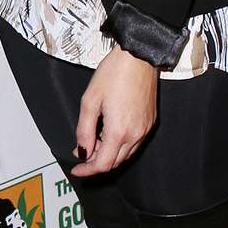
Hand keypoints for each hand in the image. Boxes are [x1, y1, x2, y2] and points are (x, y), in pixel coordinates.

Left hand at [71, 46, 158, 177]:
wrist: (138, 57)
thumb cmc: (113, 73)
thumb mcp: (90, 100)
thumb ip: (84, 129)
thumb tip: (82, 150)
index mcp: (119, 131)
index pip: (103, 164)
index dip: (87, 171)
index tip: (76, 170)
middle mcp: (136, 134)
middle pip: (115, 162)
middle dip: (96, 163)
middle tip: (81, 154)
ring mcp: (145, 129)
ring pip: (126, 154)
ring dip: (108, 154)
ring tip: (92, 142)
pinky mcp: (150, 122)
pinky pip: (134, 143)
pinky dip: (120, 145)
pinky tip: (108, 134)